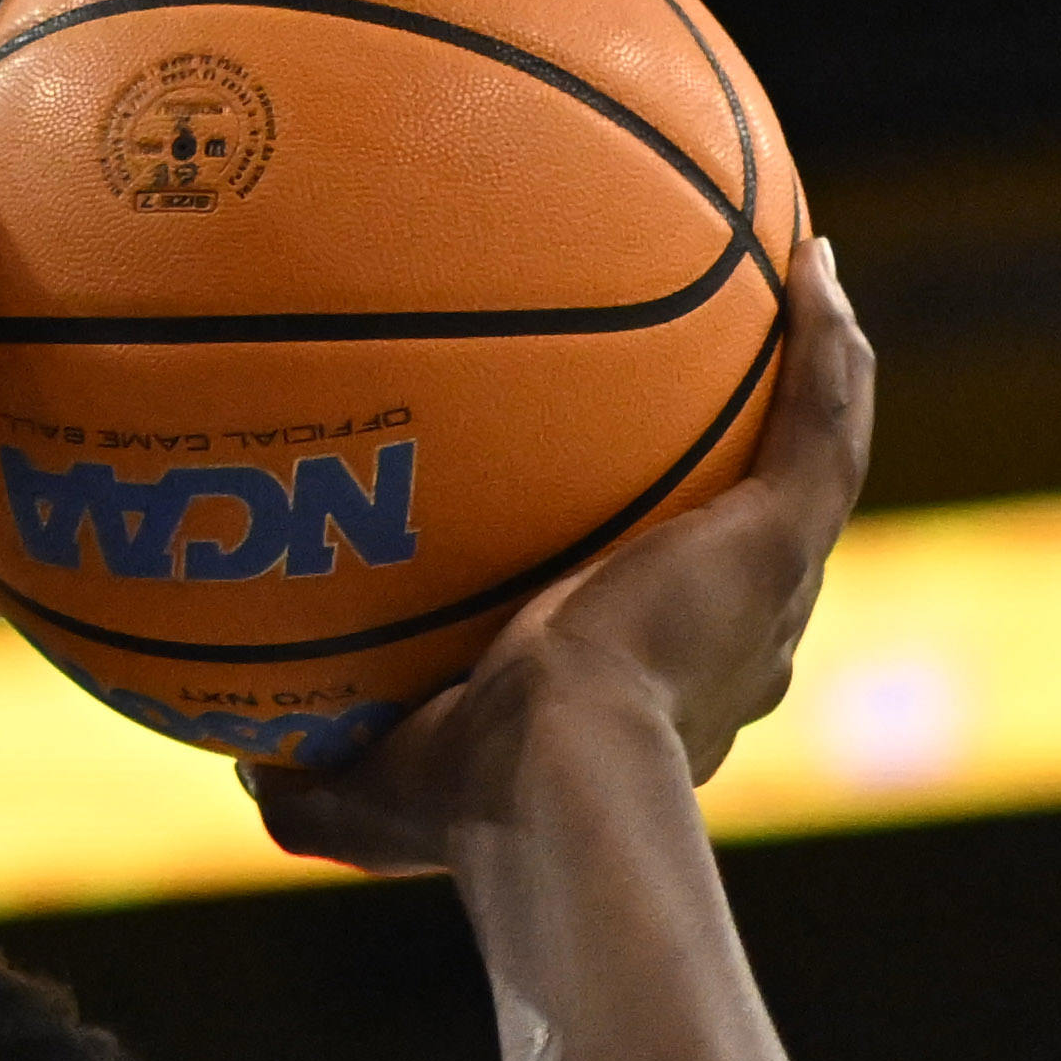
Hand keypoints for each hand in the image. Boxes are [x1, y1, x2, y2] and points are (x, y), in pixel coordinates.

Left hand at [251, 238, 882, 874]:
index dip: (653, 569)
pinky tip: (809, 258)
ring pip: (813, 463)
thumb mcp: (361, 792)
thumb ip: (305, 774)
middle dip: (741, 466)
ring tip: (801, 279)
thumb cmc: (463, 802)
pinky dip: (827, 344)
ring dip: (818, 370)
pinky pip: (823, 422)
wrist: (553, 782)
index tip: (619, 518)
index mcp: (654, 699)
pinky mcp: (783, 542)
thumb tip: (233, 760)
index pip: (665, 626)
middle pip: (748, 541)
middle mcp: (734, 645)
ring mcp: (771, 591)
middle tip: (720, 384)